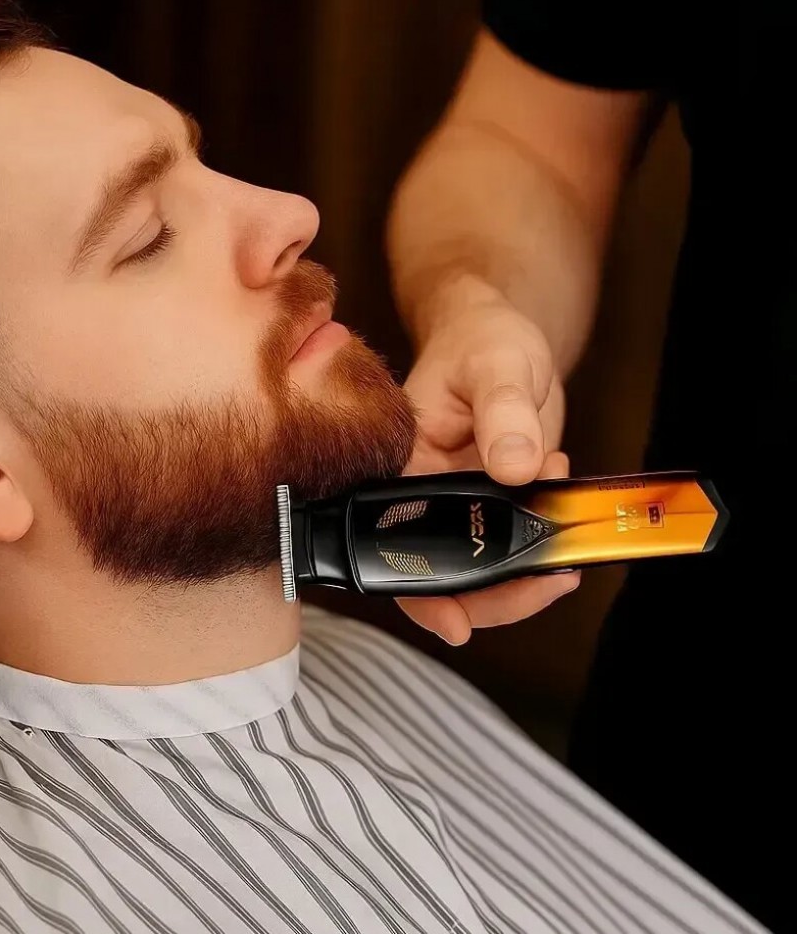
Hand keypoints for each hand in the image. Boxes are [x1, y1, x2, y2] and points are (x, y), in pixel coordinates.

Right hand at [396, 289, 580, 643]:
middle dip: (497, 592)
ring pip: (482, 568)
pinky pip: (514, 542)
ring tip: (566, 550)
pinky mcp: (494, 502)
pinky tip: (562, 495)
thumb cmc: (482, 337)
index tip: (456, 624)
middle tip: (551, 580)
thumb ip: (505, 413)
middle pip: (442, 572)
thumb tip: (518, 468)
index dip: (421, 591)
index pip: (393, 542)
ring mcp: (459, 501)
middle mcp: (422, 492)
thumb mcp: (497, 364)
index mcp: (399, 465)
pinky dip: (545, 541)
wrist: (504, 335)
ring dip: (528, 572)